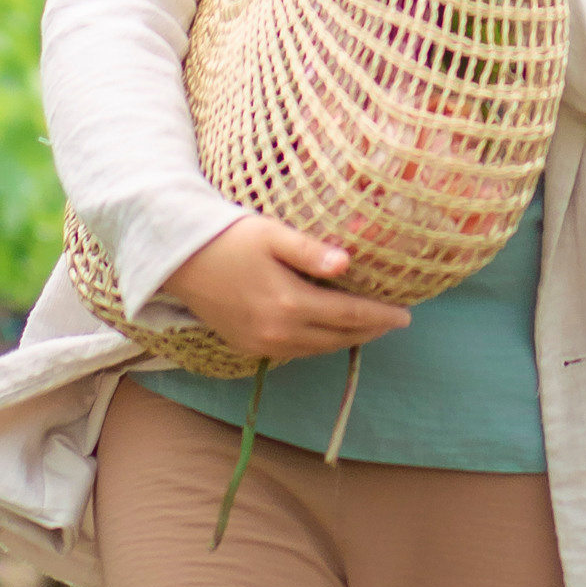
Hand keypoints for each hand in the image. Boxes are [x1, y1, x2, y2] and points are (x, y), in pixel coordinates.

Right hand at [167, 215, 409, 361]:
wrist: (179, 259)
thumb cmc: (228, 237)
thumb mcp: (272, 234)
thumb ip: (310, 251)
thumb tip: (347, 263)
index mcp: (289, 304)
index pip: (348, 314)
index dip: (379, 316)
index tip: (406, 315)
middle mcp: (277, 332)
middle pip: (336, 337)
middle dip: (369, 331)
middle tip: (393, 321)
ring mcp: (261, 344)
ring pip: (317, 349)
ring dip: (345, 340)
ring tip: (368, 327)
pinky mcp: (247, 346)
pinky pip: (294, 352)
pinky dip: (318, 344)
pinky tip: (327, 332)